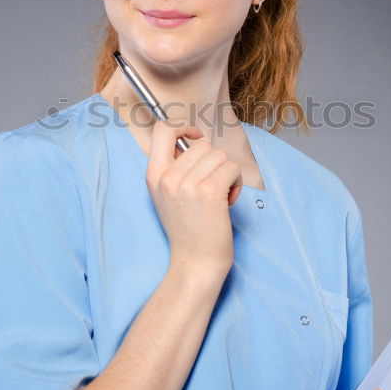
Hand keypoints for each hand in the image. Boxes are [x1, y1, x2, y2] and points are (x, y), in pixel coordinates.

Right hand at [145, 118, 243, 276]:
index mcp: (154, 175)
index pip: (163, 129)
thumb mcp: (166, 195)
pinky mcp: (209, 191)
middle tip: (212, 187)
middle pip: (202, 145)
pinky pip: (232, 168)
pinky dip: (236, 183)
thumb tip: (193, 142)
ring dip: (227, 174)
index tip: (196, 138)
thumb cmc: (187, 230)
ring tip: (219, 196)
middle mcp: (168, 177)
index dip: (183, 127)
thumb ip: (174, 168)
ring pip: (220, 156)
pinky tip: (227, 201)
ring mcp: (188, 184)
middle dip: (214, 163)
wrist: (195, 262)